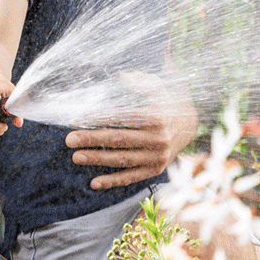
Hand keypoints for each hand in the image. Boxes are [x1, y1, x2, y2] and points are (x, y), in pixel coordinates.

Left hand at [65, 71, 196, 189]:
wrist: (190, 125)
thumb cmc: (165, 102)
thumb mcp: (157, 86)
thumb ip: (140, 80)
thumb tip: (122, 76)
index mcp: (155, 116)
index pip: (120, 118)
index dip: (97, 120)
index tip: (76, 121)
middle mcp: (157, 138)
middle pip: (118, 140)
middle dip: (92, 140)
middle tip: (69, 140)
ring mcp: (157, 156)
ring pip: (122, 160)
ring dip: (98, 159)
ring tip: (76, 157)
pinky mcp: (156, 170)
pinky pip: (131, 177)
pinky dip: (113, 181)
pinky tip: (93, 183)